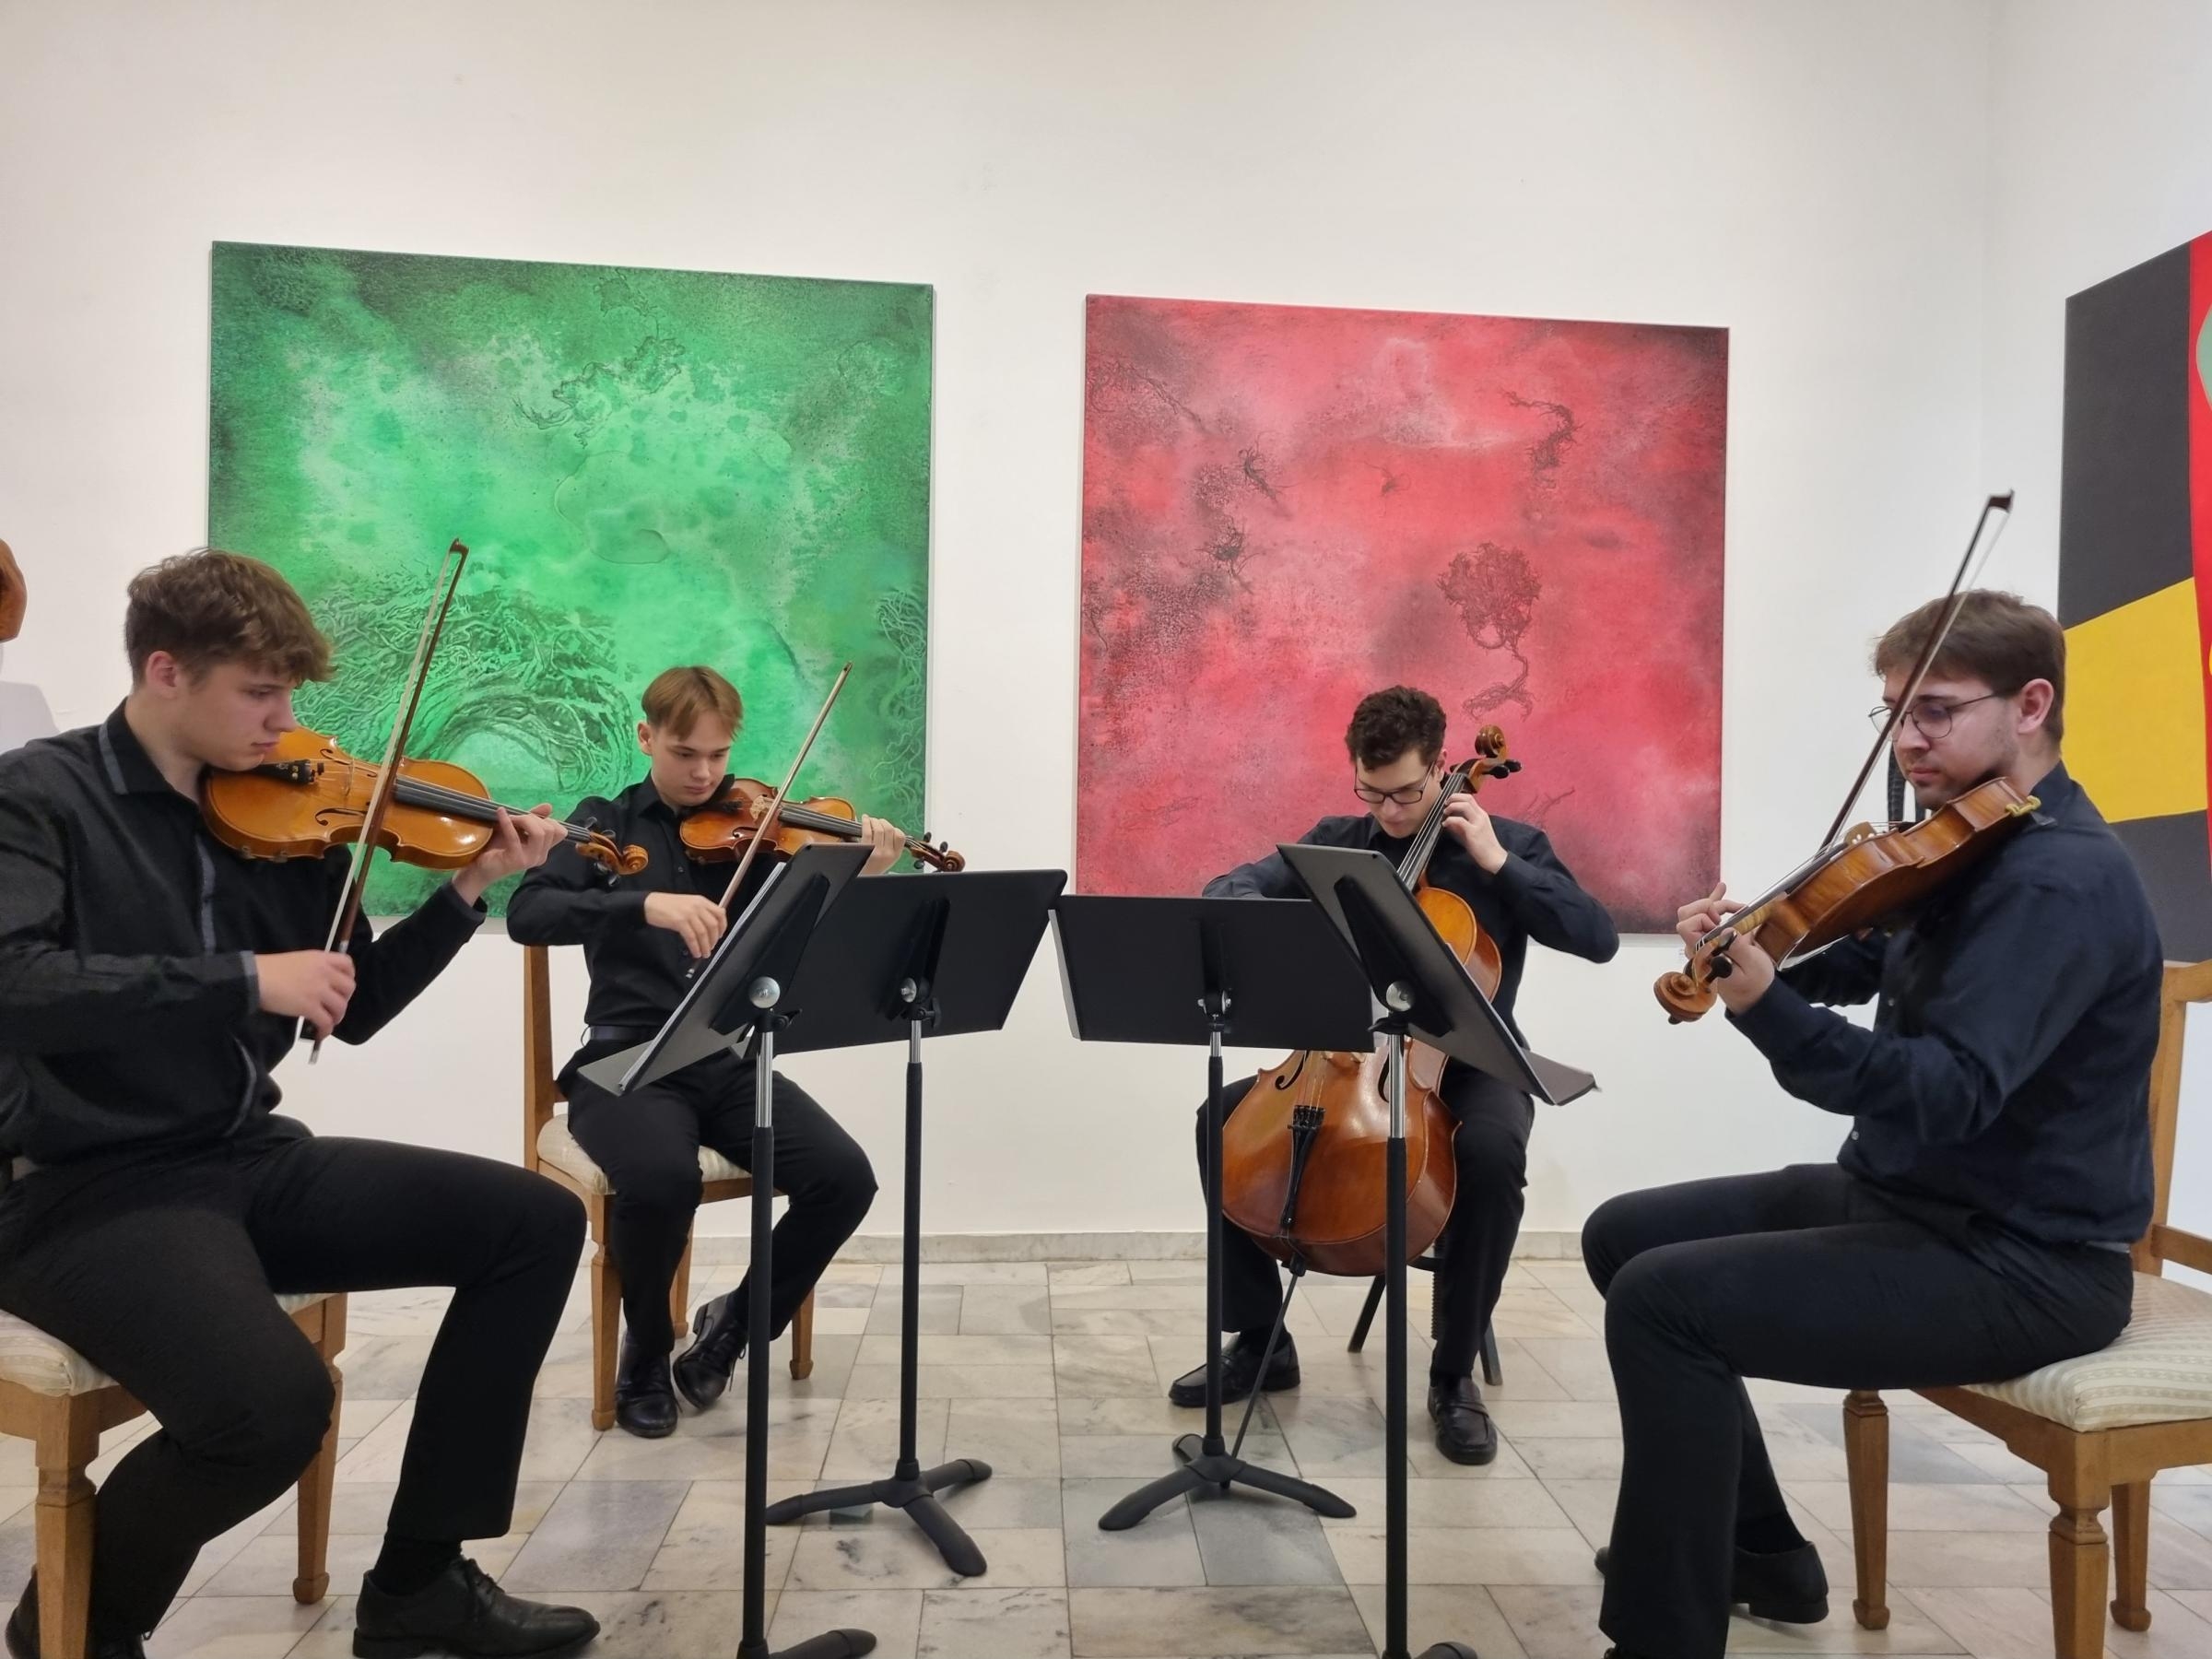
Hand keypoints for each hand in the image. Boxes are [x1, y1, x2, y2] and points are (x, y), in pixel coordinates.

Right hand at [255, 949, 356, 1038]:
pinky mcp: (309, 1007)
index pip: (347, 963)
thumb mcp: (297, 960)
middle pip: (349, 987)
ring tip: (329, 1021)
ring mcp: (318, 990)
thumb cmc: (268, 968)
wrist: (254, 977)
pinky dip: (326, 1030)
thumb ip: (312, 969)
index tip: (341, 985)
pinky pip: (326, 1022)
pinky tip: (320, 1034)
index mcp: (320, 958)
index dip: (349, 975)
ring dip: (337, 1016)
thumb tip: (317, 984)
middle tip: (334, 1005)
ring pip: (340, 1006)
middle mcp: (324, 973)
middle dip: (345, 998)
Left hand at [453, 806, 566, 903]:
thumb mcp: (517, 829)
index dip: (547, 820)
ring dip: (524, 820)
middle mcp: (540, 856)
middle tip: (515, 817)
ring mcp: (529, 859)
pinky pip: (515, 837)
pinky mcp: (516, 860)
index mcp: (543, 850)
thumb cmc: (497, 847)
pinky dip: (507, 822)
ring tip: (510, 817)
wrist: (479, 867)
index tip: (529, 817)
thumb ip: (533, 819)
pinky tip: (500, 813)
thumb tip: (549, 806)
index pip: (560, 832)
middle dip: (532, 817)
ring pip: (539, 833)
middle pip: (549, 829)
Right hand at [644, 891, 728, 958]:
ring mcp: (688, 913)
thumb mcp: (688, 904)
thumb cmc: (667, 905)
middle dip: (714, 939)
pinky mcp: (679, 921)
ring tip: (704, 953)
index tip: (720, 936)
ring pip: (703, 933)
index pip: (720, 913)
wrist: (650, 904)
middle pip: (713, 925)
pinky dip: (695, 947)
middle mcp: (697, 906)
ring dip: (705, 946)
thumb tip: (711, 928)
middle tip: (711, 948)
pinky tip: (695, 952)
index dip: (723, 927)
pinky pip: (691, 937)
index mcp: (701, 901)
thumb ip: (700, 912)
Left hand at [858, 815, 906, 875]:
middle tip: (877, 821)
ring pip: (879, 828)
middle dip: (883, 822)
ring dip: (874, 821)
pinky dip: (866, 822)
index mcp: (895, 855)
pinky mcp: (866, 849)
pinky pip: (868, 831)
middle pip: (889, 829)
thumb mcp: (887, 860)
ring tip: (870, 820)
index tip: (887, 827)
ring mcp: (877, 851)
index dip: (894, 828)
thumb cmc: (872, 868)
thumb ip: (890, 847)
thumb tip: (887, 829)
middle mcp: (888, 853)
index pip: (900, 836)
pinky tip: (865, 818)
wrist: (862, 879)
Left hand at [1442, 795, 1507, 873]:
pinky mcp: (1473, 832)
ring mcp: (1478, 823)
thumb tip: (1448, 820)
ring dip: (1452, 807)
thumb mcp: (1471, 832)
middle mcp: (1481, 816)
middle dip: (1453, 798)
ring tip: (1445, 813)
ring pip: (1464, 806)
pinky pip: (1460, 820)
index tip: (1448, 802)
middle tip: (1445, 804)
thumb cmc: (1483, 846)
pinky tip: (1445, 824)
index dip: (1457, 796)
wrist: (1494, 857)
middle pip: (1467, 798)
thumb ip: (1461, 825)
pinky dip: (1450, 820)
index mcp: (1481, 814)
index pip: (1470, 798)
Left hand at [1676, 883, 1770, 1012]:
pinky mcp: (1712, 938)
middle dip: (1706, 906)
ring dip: (1716, 904)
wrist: (1753, 993)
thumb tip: (1726, 929)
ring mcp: (1702, 941)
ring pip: (1696, 912)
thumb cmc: (1754, 982)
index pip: (1686, 927)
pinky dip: (1715, 900)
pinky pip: (1707, 915)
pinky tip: (1722, 888)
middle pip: (1686, 915)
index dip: (1701, 918)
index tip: (1720, 923)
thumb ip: (1738, 948)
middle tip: (1727, 915)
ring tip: (1738, 907)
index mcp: (1703, 955)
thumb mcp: (1752, 966)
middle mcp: (1697, 947)